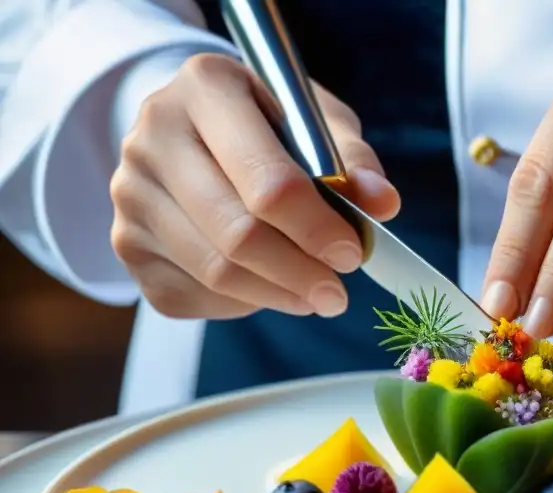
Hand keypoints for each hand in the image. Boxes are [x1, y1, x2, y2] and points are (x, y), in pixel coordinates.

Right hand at [110, 53, 399, 318]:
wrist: (194, 129)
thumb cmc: (267, 124)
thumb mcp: (316, 121)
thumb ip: (352, 159)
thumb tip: (382, 204)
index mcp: (205, 88)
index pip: (266, 180)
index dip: (315, 226)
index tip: (352, 254)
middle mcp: (152, 137)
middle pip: (236, 233)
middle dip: (299, 272)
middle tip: (338, 293)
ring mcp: (131, 194)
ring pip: (215, 272)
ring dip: (278, 294)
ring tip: (316, 295)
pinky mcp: (127, 243)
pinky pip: (194, 294)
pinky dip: (243, 302)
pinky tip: (270, 287)